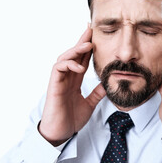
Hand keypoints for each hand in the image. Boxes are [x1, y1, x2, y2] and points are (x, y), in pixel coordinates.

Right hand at [39, 24, 105, 145]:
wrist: (60, 133)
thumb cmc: (71, 119)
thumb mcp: (89, 104)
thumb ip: (97, 93)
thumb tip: (108, 84)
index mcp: (75, 80)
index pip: (82, 59)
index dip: (89, 47)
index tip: (96, 34)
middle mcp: (66, 77)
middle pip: (74, 54)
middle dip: (82, 41)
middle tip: (91, 29)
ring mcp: (59, 80)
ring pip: (65, 57)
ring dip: (76, 50)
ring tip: (88, 44)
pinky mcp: (54, 86)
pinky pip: (58, 69)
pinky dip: (69, 65)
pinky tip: (80, 67)